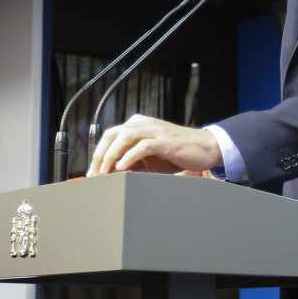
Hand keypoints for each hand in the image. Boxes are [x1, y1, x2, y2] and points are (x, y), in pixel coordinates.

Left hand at [87, 115, 221, 176]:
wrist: (204, 149)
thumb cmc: (177, 155)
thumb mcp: (150, 159)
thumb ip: (132, 162)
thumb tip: (111, 174)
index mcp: (137, 125)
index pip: (110, 136)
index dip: (98, 154)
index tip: (92, 172)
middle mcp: (143, 124)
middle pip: (112, 134)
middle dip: (100, 155)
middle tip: (94, 175)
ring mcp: (154, 130)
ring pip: (124, 137)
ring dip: (111, 155)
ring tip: (105, 172)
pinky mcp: (164, 140)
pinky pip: (142, 146)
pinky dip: (129, 156)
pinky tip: (122, 168)